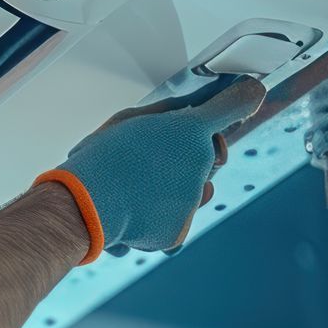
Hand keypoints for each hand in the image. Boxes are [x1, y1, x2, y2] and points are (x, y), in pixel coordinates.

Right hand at [42, 77, 266, 258]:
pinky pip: (174, 223)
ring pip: (196, 193)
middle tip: (160, 156)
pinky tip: (130, 212)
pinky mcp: (177, 233)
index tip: (246, 94)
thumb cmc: (100, 160)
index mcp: (190, 131)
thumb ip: (168, 110)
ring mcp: (192, 201)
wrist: (81, 207)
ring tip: (139, 189)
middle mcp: (201, 165)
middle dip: (194, 155)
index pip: (231, 107)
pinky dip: (154, 221)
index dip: (238, 101)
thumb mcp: (129, 119)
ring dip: (177, 190)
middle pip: (213, 156)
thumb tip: (190, 105)